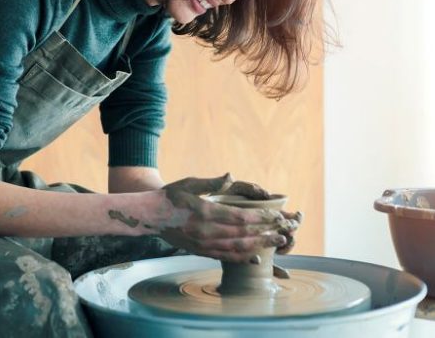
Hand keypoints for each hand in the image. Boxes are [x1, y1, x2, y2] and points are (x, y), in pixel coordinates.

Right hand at [154, 174, 297, 262]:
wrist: (149, 216)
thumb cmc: (169, 196)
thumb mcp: (189, 183)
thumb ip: (211, 183)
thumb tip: (231, 176)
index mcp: (206, 212)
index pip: (241, 217)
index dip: (262, 217)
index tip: (277, 216)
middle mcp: (206, 231)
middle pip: (244, 234)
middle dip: (267, 232)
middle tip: (285, 232)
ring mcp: (203, 244)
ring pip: (237, 247)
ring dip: (259, 246)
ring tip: (276, 243)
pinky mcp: (200, 251)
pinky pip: (225, 257)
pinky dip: (243, 258)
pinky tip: (256, 257)